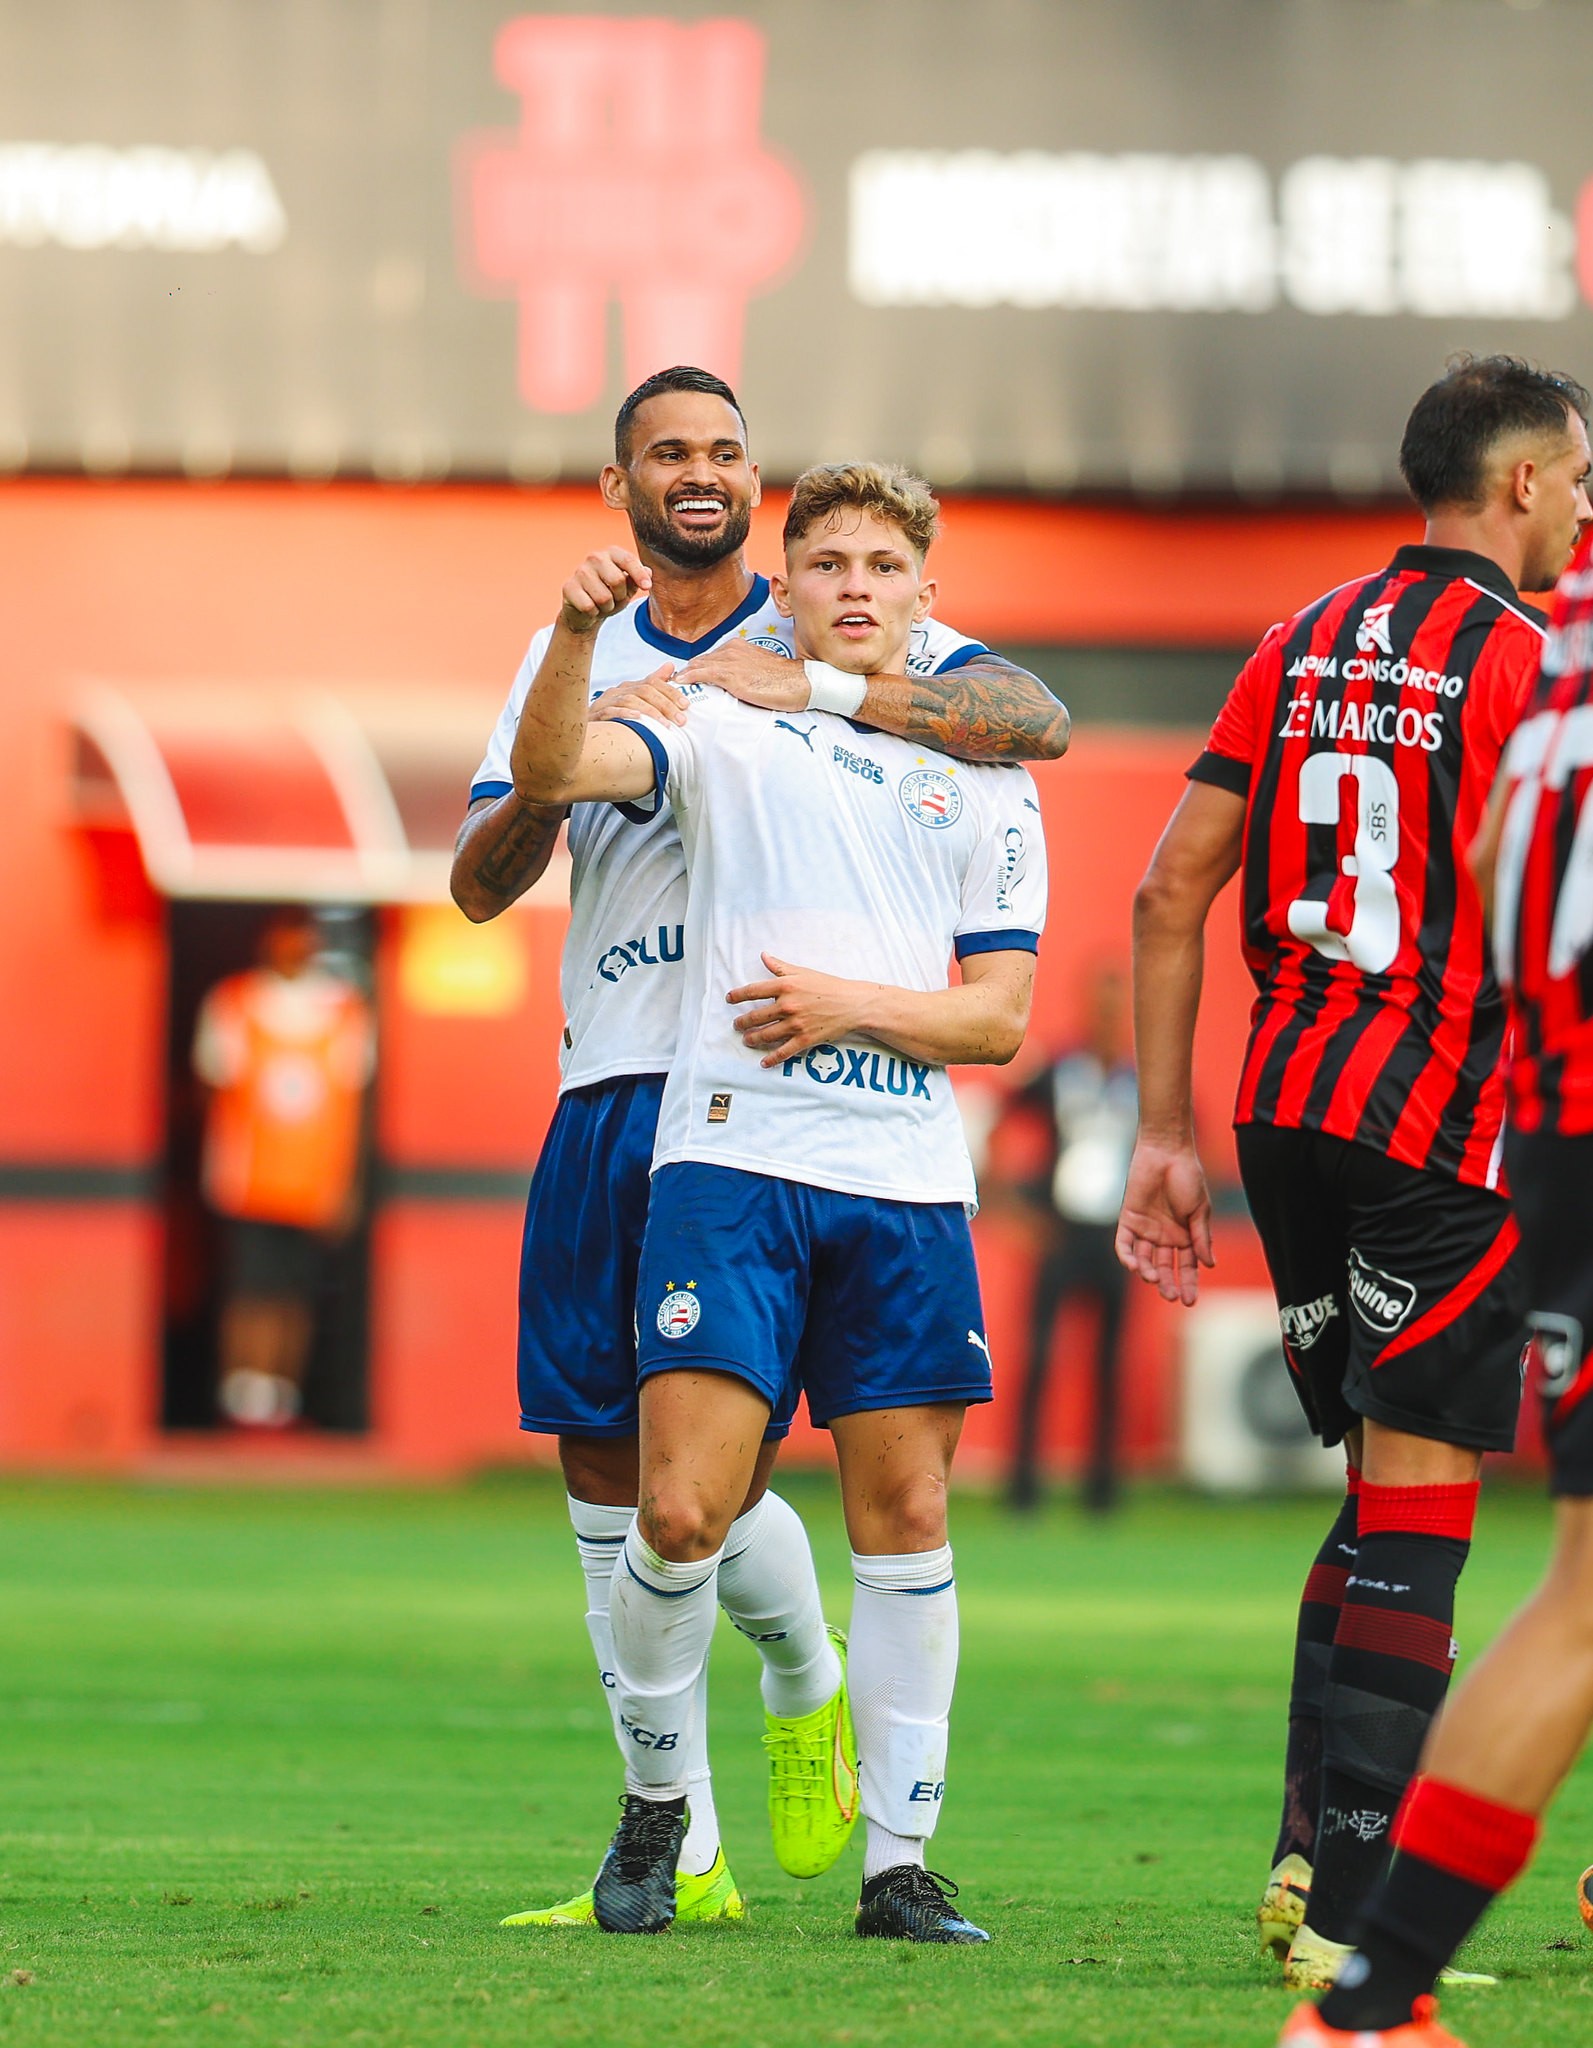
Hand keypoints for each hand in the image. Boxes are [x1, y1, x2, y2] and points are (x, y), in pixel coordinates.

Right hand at [559, 547, 650, 634]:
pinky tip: (590, 608)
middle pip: (617, 580)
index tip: (647, 587)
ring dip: (607, 607)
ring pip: (604, 597)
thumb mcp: (628, 588)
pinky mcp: (569, 587)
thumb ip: (638, 579)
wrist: (586, 612)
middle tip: (615, 599)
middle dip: (620, 596)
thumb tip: (648, 572)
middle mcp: (594, 558)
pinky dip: (593, 613)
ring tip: (602, 604)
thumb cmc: (610, 595)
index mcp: (611, 553)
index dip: (639, 575)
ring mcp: (580, 571)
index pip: (628, 560)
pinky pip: (589, 607)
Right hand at [589, 667, 686, 725]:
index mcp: (628, 687)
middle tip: (681, 720)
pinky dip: (626, 713)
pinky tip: (638, 719)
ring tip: (666, 726)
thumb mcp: (634, 698)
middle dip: (666, 705)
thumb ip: (653, 683)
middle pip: (645, 691)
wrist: (582, 729)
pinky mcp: (596, 714)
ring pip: (631, 701)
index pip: (653, 683)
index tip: (686, 705)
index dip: (671, 692)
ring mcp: (606, 701)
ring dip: (651, 713)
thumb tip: (670, 665)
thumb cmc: (613, 716)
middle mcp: (618, 691)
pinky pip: (611, 711)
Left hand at [676, 639, 809, 710]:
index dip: (696, 669)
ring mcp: (730, 661)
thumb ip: (743, 673)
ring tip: (670, 688)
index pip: (709, 658)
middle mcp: (731, 650)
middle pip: (699, 661)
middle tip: (671, 686)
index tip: (685, 680)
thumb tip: (735, 686)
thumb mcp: (760, 671)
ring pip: (697, 666)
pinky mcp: (731, 675)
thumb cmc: (784, 681)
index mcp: (738, 647)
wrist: (801, 682)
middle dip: (686, 672)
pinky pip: (701, 674)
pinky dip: (687, 679)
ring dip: (682, 677)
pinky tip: (678, 684)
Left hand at [727, 953, 873, 1065]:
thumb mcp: (803, 972)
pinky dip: (772, 1058)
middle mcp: (788, 1005)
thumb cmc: (829, 986)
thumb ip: (780, 966)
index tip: (729, 999)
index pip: (753, 990)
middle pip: (755, 1016)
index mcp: (786, 986)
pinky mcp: (805, 1039)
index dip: (738, 995)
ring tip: (747, 1040)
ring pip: (766, 1034)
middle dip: (742, 1022)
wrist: (853, 1003)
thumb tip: (764, 956)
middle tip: (736, 1025)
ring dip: (752, 1039)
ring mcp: (796, 1023)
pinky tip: (764, 1062)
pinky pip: (784, 1051)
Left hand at [1114, 1137, 1215, 1305]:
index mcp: (1185, 1236)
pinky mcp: (1128, 1219)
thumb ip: (1201, 1237)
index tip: (1189, 1301)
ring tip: (1153, 1278)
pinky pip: (1125, 1243)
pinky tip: (1133, 1265)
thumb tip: (1209, 1265)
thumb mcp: (1200, 1210)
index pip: (1186, 1267)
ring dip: (1147, 1271)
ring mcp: (1146, 1229)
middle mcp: (1164, 1236)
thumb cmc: (1188, 1178)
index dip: (1188, 1284)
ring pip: (1144, 1259)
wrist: (1166, 1153)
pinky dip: (1127, 1256)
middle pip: (1164, 1267)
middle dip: (1167, 1283)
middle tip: (1170, 1295)